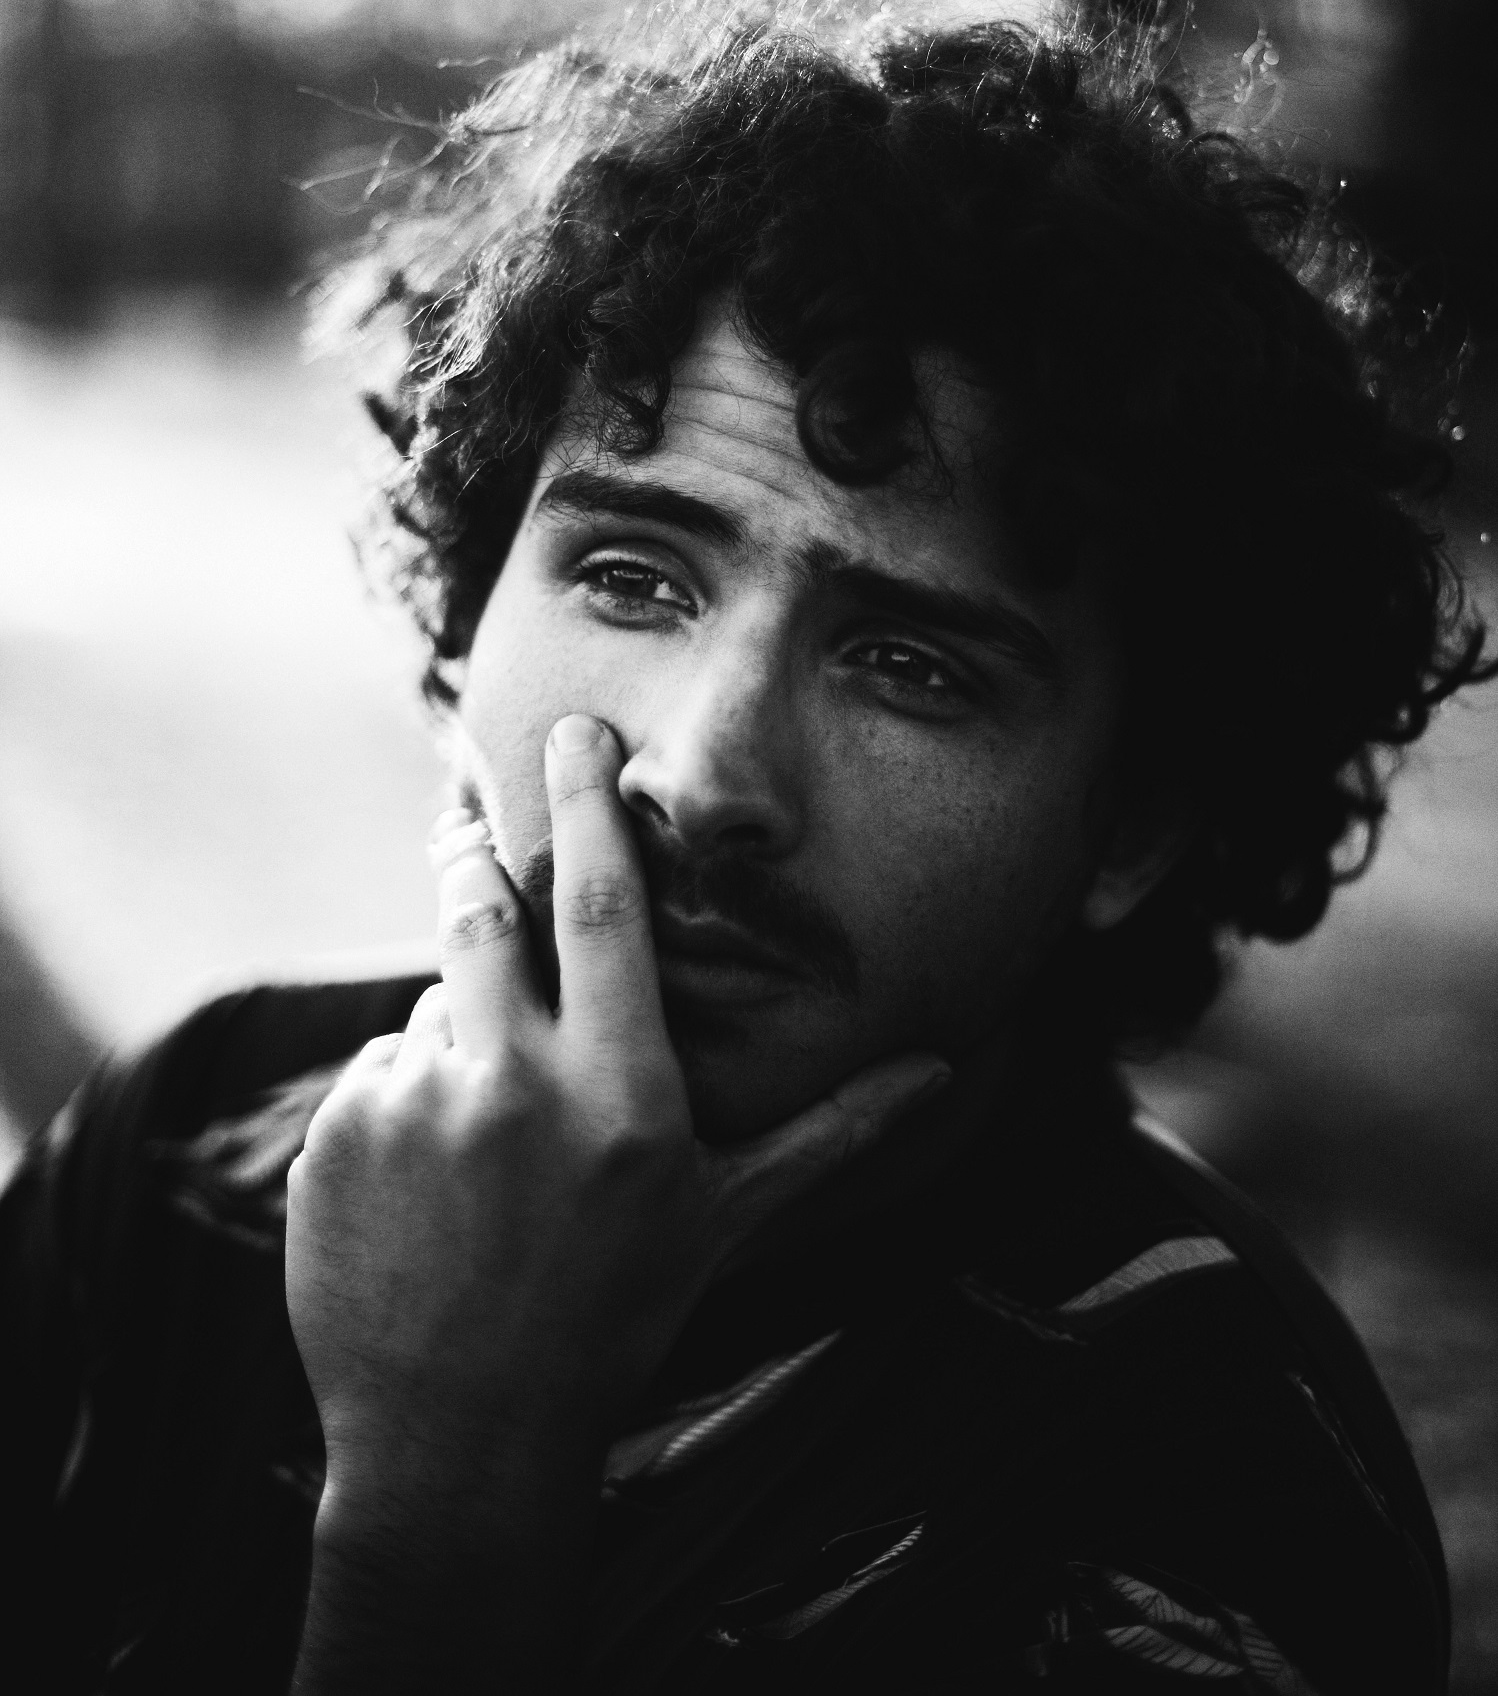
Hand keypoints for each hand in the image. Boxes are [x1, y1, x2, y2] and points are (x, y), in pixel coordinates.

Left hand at [285, 713, 947, 1688]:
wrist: (460, 1439)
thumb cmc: (616, 1321)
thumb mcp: (730, 1222)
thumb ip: (833, 1133)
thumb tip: (945, 1068)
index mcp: (617, 1091)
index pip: (603, 908)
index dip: (593, 806)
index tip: (576, 730)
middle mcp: (510, 1082)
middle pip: (484, 911)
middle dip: (476, 843)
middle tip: (467, 805)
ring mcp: (412, 1107)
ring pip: (434, 1010)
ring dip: (459, 1035)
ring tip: (482, 1137)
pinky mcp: (336, 1137)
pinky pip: (379, 1075)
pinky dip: (407, 1101)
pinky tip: (428, 1184)